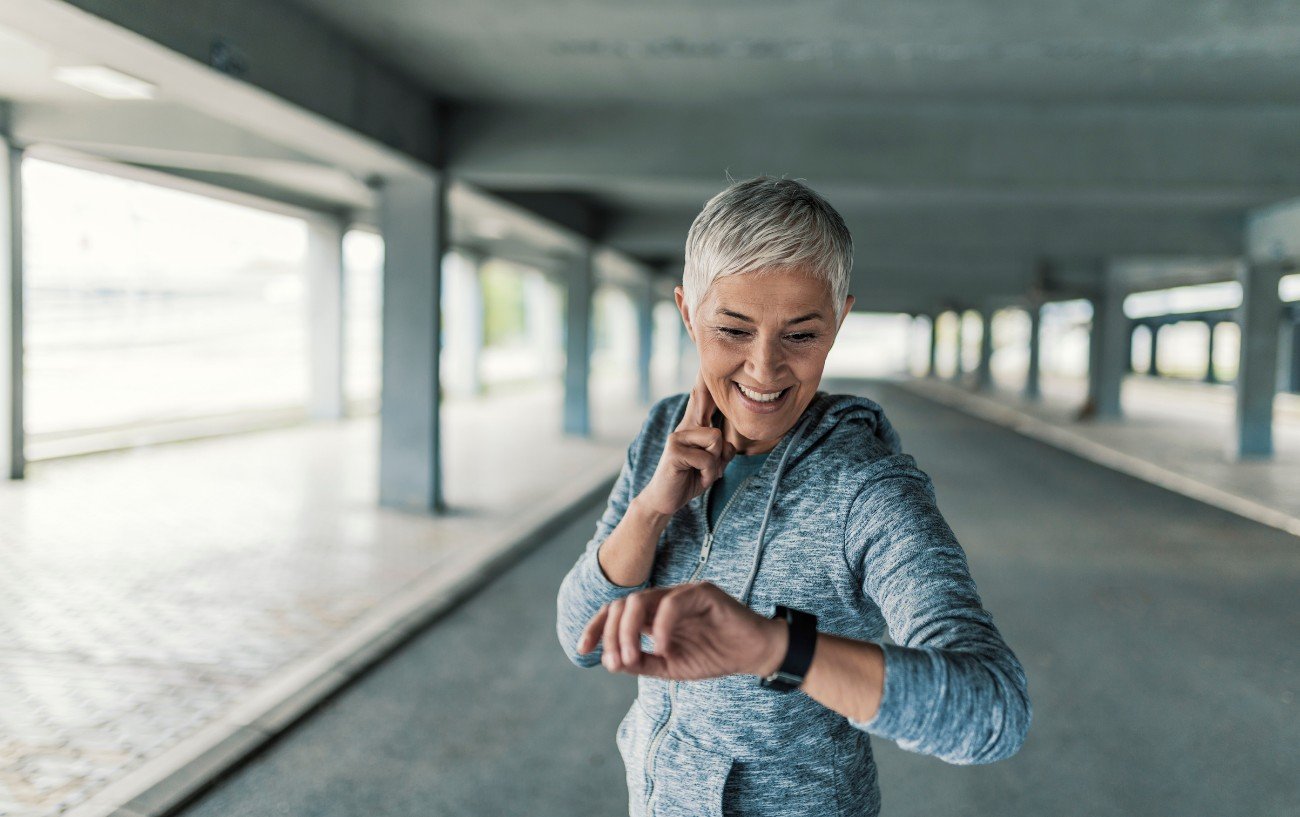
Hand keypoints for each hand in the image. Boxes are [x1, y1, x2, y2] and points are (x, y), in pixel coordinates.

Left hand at [575, 581, 787, 680]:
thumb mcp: (670, 668)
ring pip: (641, 600)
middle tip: (617, 663)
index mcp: (653, 613)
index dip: (596, 627)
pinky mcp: (703, 592)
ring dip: (629, 632)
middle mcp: (663, 598)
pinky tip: (663, 649)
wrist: (753, 654)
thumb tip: (610, 662)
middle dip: (612, 634)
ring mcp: (682, 593)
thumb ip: (642, 663)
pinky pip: (672, 604)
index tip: (583, 650)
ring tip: (632, 659)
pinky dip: (661, 627)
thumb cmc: (714, 656)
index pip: (615, 611)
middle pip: (622, 604)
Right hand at [633, 371, 735, 518]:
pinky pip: (707, 459)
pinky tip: (696, 479)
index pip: (700, 399)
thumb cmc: (689, 480)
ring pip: (716, 440)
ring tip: (703, 473)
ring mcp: (677, 437)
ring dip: (716, 464)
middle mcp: (685, 427)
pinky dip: (708, 474)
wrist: (665, 500)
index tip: (704, 358)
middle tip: (703, 364)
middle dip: (707, 388)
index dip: (703, 378)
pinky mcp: (674, 451)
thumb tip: (727, 443)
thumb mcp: (712, 465)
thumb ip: (722, 452)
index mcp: (694, 427)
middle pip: (703, 401)